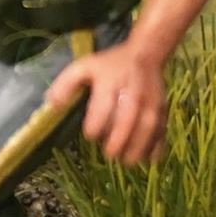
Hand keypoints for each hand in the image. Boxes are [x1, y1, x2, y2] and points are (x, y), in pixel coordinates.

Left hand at [44, 39, 169, 165]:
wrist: (145, 55)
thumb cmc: (109, 66)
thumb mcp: (83, 67)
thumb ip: (65, 85)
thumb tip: (52, 105)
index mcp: (109, 83)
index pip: (102, 109)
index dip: (94, 127)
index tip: (90, 134)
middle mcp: (132, 93)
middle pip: (127, 121)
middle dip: (117, 143)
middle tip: (109, 154)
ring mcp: (151, 101)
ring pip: (147, 128)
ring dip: (137, 148)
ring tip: (126, 161)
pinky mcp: (163, 109)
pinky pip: (162, 130)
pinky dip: (157, 147)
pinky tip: (148, 160)